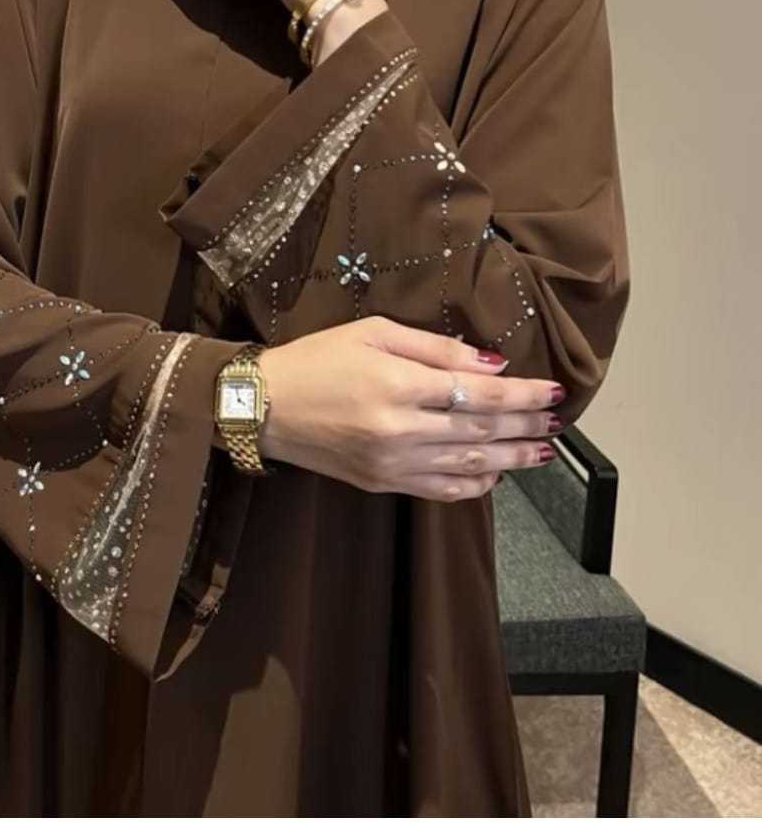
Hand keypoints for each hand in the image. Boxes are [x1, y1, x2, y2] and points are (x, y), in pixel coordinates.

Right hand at [257, 316, 565, 502]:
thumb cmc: (316, 359)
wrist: (263, 407)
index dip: (522, 395)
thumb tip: (490, 364)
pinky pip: (439, 490)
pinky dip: (473, 485)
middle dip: (526, 425)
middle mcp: (400, 429)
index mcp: (398, 384)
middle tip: (557, 421)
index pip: (479, 394)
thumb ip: (434, 348)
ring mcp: (391, 462)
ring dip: (512, 458)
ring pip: (469, 464)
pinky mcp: (380, 483)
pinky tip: (494, 475)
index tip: (554, 391)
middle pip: (481, 430)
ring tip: (542, 450)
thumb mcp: (372, 332)